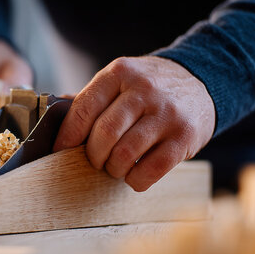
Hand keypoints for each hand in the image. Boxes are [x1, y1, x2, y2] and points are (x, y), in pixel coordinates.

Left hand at [54, 56, 214, 191]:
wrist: (201, 81)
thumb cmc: (149, 87)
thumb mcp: (120, 80)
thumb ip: (90, 98)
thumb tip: (53, 115)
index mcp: (120, 73)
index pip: (84, 108)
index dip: (68, 135)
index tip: (60, 150)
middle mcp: (144, 90)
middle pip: (104, 134)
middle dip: (93, 155)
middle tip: (96, 160)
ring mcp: (166, 113)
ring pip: (125, 154)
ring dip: (113, 169)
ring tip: (115, 166)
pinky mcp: (184, 137)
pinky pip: (151, 169)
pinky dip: (136, 179)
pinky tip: (135, 173)